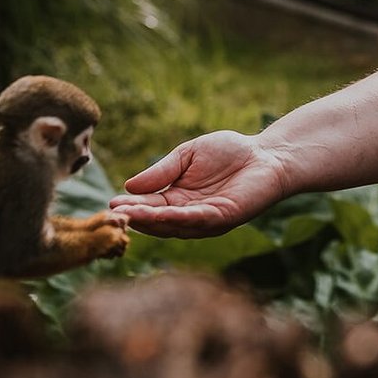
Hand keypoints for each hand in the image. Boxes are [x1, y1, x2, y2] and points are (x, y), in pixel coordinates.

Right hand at [109, 130, 286, 237]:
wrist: (266, 154)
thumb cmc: (229, 152)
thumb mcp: (186, 155)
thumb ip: (162, 171)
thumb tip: (129, 185)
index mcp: (177, 198)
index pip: (148, 206)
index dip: (131, 206)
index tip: (111, 204)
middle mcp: (189, 214)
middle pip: (158, 221)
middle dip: (137, 218)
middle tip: (115, 215)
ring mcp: (206, 219)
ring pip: (175, 225)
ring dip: (154, 221)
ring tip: (132, 216)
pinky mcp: (224, 217)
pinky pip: (200, 220)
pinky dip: (181, 218)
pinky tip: (165, 213)